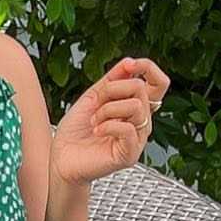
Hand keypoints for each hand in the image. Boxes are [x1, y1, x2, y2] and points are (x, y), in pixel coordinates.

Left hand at [50, 56, 169, 188]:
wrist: (61, 159)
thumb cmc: (76, 132)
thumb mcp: (92, 98)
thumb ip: (112, 80)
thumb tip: (129, 62)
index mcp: (134, 107)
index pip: (159, 84)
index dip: (148, 68)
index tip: (128, 65)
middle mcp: (140, 122)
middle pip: (142, 89)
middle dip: (113, 89)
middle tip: (96, 103)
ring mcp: (137, 139)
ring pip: (136, 107)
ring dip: (108, 109)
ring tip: (94, 121)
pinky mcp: (129, 154)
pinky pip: (128, 129)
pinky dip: (108, 125)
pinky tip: (97, 130)